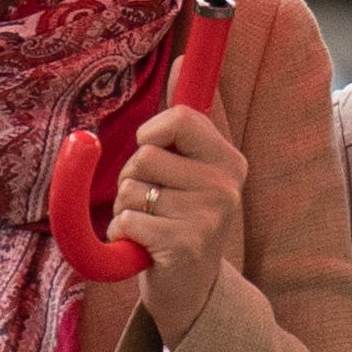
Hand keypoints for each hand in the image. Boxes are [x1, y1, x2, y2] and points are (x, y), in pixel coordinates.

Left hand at [109, 99, 247, 341]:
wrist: (191, 292)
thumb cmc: (181, 222)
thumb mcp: (191, 168)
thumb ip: (186, 120)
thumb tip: (181, 59)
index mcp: (229, 160)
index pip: (182, 118)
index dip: (154, 132)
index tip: (154, 146)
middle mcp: (226, 185)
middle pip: (145, 154)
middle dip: (132, 176)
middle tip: (153, 202)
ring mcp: (209, 216)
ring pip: (130, 188)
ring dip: (126, 209)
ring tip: (150, 226)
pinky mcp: (185, 245)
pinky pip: (126, 220)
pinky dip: (122, 235)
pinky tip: (144, 247)